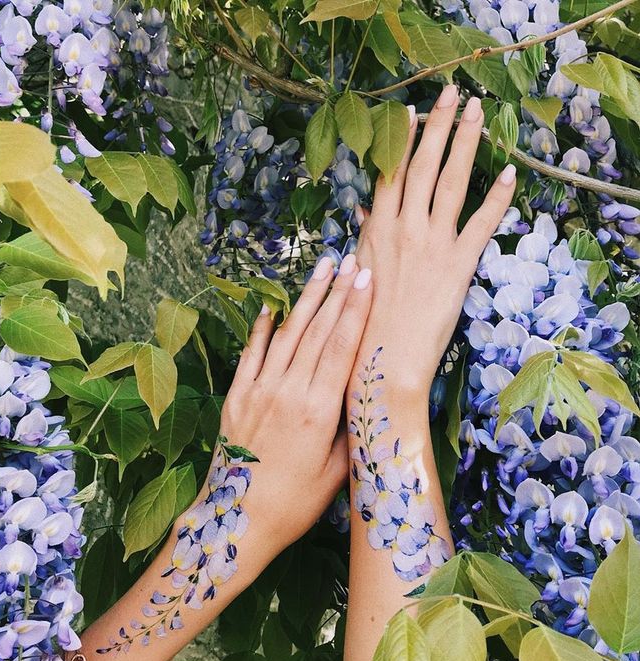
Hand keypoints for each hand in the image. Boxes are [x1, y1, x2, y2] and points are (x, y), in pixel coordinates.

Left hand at [215, 253, 371, 559]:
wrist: (235, 521)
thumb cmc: (293, 505)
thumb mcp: (336, 475)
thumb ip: (350, 432)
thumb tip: (364, 399)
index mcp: (317, 410)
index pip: (341, 347)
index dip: (355, 310)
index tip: (366, 280)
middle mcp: (287, 392)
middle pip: (316, 332)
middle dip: (335, 293)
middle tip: (349, 262)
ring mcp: (257, 391)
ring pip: (286, 335)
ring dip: (305, 300)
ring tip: (320, 270)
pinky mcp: (236, 397)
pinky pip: (251, 354)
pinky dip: (262, 329)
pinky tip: (272, 308)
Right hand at [354, 85, 516, 398]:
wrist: (384, 362)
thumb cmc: (362, 323)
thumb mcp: (356, 274)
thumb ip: (365, 237)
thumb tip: (365, 210)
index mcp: (376, 231)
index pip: (390, 173)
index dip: (402, 140)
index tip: (410, 111)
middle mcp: (403, 229)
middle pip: (422, 166)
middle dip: (437, 126)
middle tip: (451, 93)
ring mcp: (432, 245)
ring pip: (451, 183)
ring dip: (465, 143)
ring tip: (476, 112)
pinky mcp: (457, 265)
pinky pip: (481, 224)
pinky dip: (496, 197)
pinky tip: (508, 173)